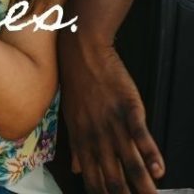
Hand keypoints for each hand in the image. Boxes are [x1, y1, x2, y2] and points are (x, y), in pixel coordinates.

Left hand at [60, 37, 163, 193]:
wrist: (81, 50)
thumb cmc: (75, 82)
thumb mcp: (70, 115)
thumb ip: (75, 146)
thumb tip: (75, 169)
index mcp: (81, 138)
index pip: (92, 178)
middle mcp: (96, 135)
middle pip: (113, 177)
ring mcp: (112, 122)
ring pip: (129, 161)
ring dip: (142, 185)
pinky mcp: (128, 108)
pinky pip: (140, 135)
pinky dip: (150, 154)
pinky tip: (158, 171)